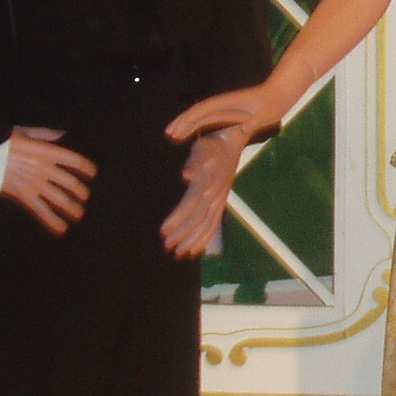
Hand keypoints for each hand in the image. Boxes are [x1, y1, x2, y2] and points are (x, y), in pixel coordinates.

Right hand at [2, 126, 96, 235]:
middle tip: (85, 197)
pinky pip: (42, 211)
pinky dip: (53, 221)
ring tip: (79, 214)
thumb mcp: (23, 131)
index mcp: (46, 152)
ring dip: (72, 208)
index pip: (74, 160)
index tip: (93, 173)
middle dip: (81, 192)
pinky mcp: (24, 196)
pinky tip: (62, 228)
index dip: (86, 167)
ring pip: (60, 199)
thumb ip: (45, 134)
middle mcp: (44, 169)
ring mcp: (35, 184)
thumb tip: (62, 133)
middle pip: (71, 183)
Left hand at [160, 126, 247, 257]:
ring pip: (206, 226)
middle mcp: (215, 195)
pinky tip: (194, 251)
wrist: (233, 142)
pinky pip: (214, 225)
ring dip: (192, 241)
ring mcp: (219, 201)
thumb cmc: (212, 145)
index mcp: (207, 183)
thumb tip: (187, 175)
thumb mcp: (201, 148)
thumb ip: (194, 162)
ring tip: (177, 253)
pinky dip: (205, 239)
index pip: (190, 205)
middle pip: (197, 220)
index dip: (177, 219)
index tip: (163, 232)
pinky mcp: (221, 203)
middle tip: (166, 246)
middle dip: (182, 235)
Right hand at [167, 77, 297, 145]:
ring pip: (200, 116)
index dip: (189, 120)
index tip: (178, 128)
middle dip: (182, 122)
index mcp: (227, 103)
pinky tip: (191, 133)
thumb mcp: (264, 114)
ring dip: (186, 124)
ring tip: (172, 134)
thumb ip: (254, 121)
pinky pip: (207, 119)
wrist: (277, 94)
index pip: (203, 111)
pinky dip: (196, 125)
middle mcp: (222, 104)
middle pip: (197, 112)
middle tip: (168, 134)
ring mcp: (223, 108)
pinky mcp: (226, 113)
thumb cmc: (271, 104)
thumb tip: (244, 128)